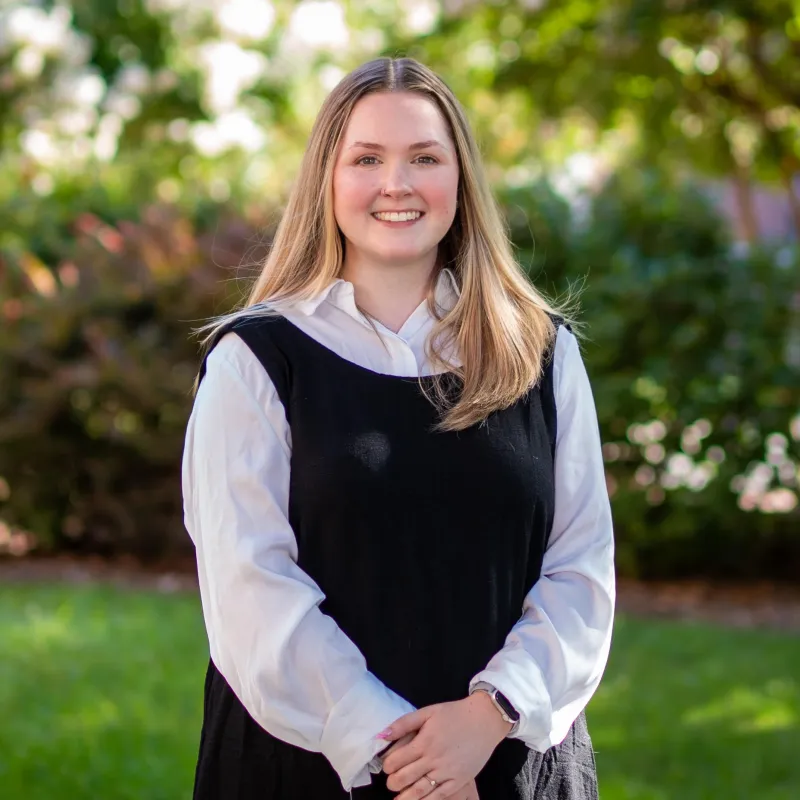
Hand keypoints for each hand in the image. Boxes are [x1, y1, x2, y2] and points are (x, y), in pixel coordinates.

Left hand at [379, 694, 509, 798]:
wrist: (484, 720)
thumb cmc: (454, 714)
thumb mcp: (428, 712)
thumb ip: (404, 723)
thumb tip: (381, 735)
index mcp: (424, 741)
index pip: (397, 760)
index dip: (388, 765)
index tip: (386, 766)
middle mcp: (433, 759)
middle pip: (405, 777)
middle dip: (393, 783)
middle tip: (390, 783)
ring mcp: (447, 772)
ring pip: (420, 791)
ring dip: (405, 797)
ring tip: (398, 799)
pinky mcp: (459, 780)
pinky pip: (440, 796)